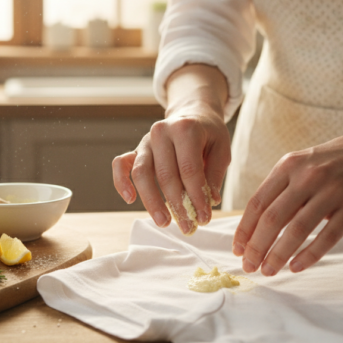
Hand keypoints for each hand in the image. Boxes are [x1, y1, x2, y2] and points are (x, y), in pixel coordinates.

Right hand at [112, 65, 230, 233]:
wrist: (192, 114)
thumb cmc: (208, 135)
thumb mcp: (222, 149)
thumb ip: (215, 175)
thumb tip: (209, 201)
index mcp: (185, 128)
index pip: (189, 169)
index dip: (196, 197)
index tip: (204, 218)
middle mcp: (161, 132)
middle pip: (166, 175)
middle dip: (177, 205)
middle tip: (188, 227)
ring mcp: (145, 140)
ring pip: (141, 174)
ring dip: (151, 201)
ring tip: (164, 222)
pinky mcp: (135, 149)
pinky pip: (120, 165)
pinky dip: (121, 181)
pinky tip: (130, 199)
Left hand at [232, 83, 342, 275]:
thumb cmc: (332, 161)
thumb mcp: (301, 163)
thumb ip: (281, 189)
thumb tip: (255, 227)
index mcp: (288, 165)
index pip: (257, 202)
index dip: (245, 229)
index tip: (238, 249)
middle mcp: (307, 177)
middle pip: (273, 219)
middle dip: (257, 247)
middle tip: (249, 266)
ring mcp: (332, 191)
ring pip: (297, 230)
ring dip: (279, 255)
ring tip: (269, 270)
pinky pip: (327, 236)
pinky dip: (309, 254)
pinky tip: (296, 266)